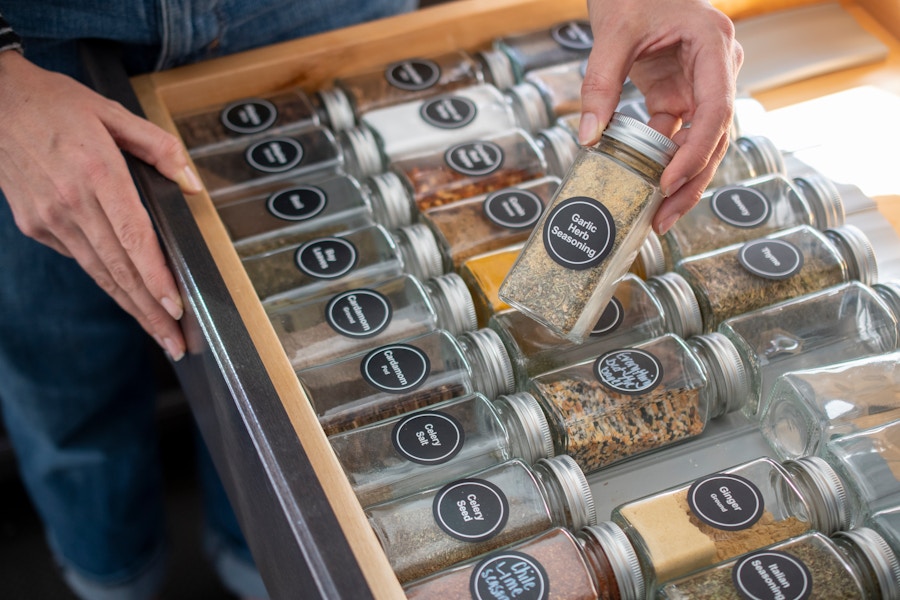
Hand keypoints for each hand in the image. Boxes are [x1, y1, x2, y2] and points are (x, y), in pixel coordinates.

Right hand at [0, 51, 203, 359]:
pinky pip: (79, 257)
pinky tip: (127, 294)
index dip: (155, 276)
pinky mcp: (35, 225)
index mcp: (97, 173)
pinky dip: (106, 279)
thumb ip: (160, 148)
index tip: (175, 305)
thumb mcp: (113, 112)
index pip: (133, 238)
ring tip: (158, 332)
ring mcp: (49, 218)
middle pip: (119, 269)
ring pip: (99, 272)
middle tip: (175, 342)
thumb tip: (192, 185)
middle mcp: (71, 202)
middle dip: (150, 311)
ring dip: (131, 306)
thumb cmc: (54, 104)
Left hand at [579, 0, 743, 233]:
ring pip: (701, 141)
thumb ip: (600, 84)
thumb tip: (588, 136)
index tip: (668, 182)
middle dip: (692, 181)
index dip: (695, 152)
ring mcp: (702, 84)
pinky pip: (678, 134)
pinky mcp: (680, 94)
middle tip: (665, 217)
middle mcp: (718, 69)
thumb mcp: (612, 33)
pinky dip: (662, 161)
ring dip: (681, 179)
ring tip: (659, 215)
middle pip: (715, 136)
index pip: (716, 111)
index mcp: (714, 47)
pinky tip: (646, 188)